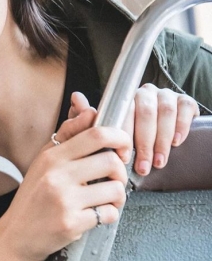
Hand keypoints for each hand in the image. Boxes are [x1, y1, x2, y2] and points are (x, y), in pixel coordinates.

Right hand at [0, 114, 129, 260]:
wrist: (16, 235)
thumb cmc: (33, 197)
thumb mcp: (44, 162)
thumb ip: (68, 135)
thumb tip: (87, 107)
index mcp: (52, 156)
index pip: (95, 134)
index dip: (119, 137)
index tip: (121, 149)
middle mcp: (57, 175)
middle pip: (110, 161)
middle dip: (120, 171)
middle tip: (113, 179)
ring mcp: (64, 200)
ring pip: (115, 189)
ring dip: (118, 196)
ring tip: (106, 199)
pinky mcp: (71, 223)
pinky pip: (109, 214)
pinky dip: (109, 215)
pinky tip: (96, 215)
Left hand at [69, 87, 199, 175]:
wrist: (147, 143)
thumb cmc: (120, 140)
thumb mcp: (98, 134)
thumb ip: (85, 120)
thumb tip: (76, 97)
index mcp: (122, 99)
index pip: (123, 110)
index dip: (123, 134)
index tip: (123, 157)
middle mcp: (143, 93)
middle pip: (144, 112)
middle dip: (144, 143)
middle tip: (142, 167)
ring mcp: (164, 95)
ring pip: (165, 111)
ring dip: (161, 140)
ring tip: (158, 162)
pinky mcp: (183, 102)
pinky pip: (184, 108)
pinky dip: (180, 125)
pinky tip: (175, 143)